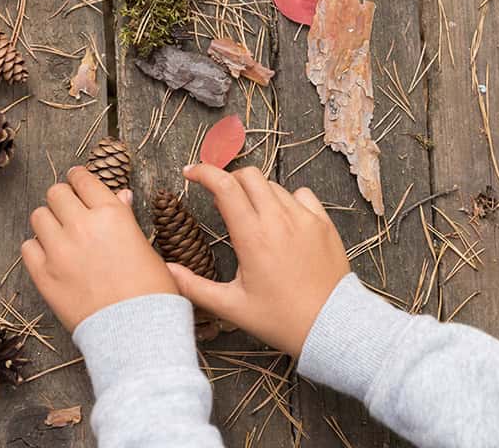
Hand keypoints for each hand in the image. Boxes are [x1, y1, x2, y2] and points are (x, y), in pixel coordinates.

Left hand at [22, 167, 177, 330]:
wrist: (135, 333)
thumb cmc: (151, 293)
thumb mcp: (146, 247)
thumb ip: (126, 219)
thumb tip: (119, 196)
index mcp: (111, 214)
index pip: (83, 180)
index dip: (79, 179)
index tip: (77, 182)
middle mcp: (82, 226)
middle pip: (56, 193)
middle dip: (63, 199)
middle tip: (68, 210)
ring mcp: (59, 250)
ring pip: (39, 216)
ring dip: (49, 221)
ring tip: (59, 234)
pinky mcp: (44, 275)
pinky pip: (27, 247)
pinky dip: (37, 248)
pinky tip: (50, 256)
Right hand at [170, 164, 349, 355]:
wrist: (332, 326)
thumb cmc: (281, 319)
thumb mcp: (233, 307)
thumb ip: (195, 287)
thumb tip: (167, 271)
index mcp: (253, 236)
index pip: (224, 186)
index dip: (203, 172)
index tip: (190, 173)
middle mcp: (279, 219)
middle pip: (248, 175)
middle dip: (229, 179)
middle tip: (221, 197)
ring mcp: (304, 218)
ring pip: (274, 185)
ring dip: (256, 192)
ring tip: (251, 214)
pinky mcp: (323, 223)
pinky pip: (302, 195)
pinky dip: (287, 199)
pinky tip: (283, 219)